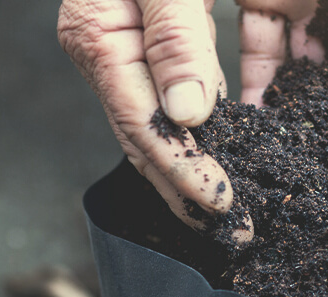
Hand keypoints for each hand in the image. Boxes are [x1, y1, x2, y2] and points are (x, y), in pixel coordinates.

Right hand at [58, 0, 253, 242]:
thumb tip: (188, 112)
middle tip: (229, 230)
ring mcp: (124, 48)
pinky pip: (174, 91)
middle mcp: (105, 50)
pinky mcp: (150, 40)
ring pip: (159, 122)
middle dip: (186, 187)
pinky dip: (200, 126)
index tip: (220, 204)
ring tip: (225, 208)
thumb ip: (174, 39)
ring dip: (193, 165)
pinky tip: (221, 150)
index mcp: (98, 36)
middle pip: (144, 136)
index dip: (182, 168)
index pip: (141, 121)